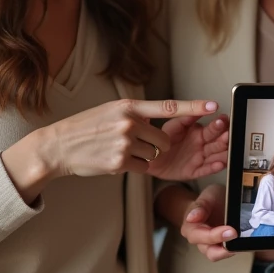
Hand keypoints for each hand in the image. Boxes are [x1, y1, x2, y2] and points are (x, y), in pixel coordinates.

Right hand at [44, 99, 220, 178]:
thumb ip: (135, 114)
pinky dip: (133, 167)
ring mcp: (124, 143)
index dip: (194, 106)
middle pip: (164, 140)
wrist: (59, 146)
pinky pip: (142, 167)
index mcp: (129, 106)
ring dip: (142, 157)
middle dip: (157, 146)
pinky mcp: (120, 162)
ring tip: (118, 150)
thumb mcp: (111, 111)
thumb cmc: (86, 127)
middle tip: (135, 144)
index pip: (169, 106)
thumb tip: (156, 120)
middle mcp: (129, 123)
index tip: (214, 105)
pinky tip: (114, 160)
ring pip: (153, 155)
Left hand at [150, 112, 229, 181]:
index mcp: (199, 133)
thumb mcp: (174, 124)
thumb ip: (188, 116)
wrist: (149, 157)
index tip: (223, 119)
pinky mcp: (194, 171)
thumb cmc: (161, 139)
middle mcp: (202, 145)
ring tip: (228, 148)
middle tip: (229, 133)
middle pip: (217, 141)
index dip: (219, 124)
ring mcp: (199, 158)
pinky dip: (213, 168)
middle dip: (224, 137)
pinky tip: (219, 164)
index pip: (213, 128)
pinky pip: (205, 170)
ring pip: (215, 155)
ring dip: (223, 152)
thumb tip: (204, 105)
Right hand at [179, 184, 236, 261]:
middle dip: (224, 249)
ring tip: (243, 241)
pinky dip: (237, 247)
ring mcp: (213, 246)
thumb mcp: (207, 196)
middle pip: (211, 253)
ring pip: (221, 255)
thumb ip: (201, 206)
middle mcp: (200, 241)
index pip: (200, 237)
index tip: (230, 230)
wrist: (215, 202)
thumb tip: (191, 217)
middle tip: (237, 236)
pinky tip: (246, 240)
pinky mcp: (224, 246)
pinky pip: (230, 251)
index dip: (214, 236)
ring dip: (232, 250)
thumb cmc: (209, 200)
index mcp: (191, 229)